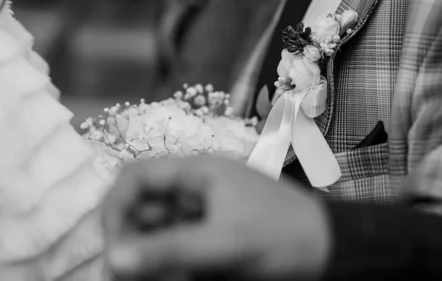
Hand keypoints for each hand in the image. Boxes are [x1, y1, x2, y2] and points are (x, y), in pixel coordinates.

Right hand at [102, 156, 331, 279]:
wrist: (330, 248)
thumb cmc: (281, 234)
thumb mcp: (225, 242)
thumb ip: (169, 250)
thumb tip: (112, 260)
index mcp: (199, 172)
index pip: (137, 177)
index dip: (115, 209)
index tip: (114, 250)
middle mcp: (196, 188)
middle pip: (143, 209)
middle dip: (132, 242)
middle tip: (130, 276)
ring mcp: (205, 213)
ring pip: (158, 233)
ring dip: (151, 259)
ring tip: (163, 280)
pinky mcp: (214, 237)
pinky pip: (178, 248)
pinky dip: (171, 266)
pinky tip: (181, 278)